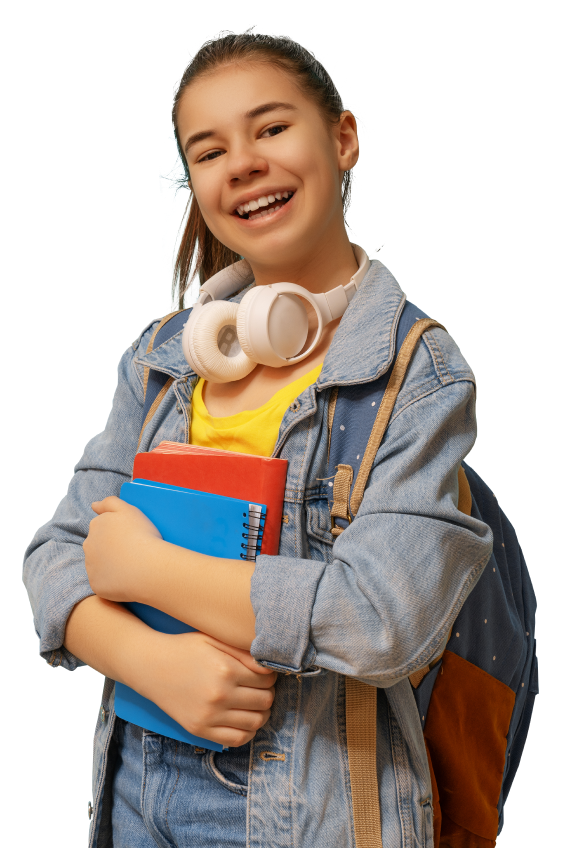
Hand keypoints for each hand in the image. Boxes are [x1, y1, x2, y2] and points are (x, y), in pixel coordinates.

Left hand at [84, 496, 162, 602]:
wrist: (148, 567)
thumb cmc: (142, 535)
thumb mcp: (128, 509)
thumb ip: (109, 503)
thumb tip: (94, 505)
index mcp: (96, 526)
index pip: (103, 528)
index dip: (117, 533)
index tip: (130, 538)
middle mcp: (89, 545)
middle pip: (99, 546)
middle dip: (111, 549)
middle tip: (132, 552)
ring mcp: (91, 566)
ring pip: (100, 565)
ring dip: (111, 565)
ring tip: (132, 566)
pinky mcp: (96, 584)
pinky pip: (104, 582)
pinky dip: (114, 582)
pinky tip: (128, 579)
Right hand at [137, 630, 278, 748]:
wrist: (150, 666)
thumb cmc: (185, 649)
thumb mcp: (214, 640)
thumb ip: (243, 653)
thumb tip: (270, 668)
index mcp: (225, 670)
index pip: (267, 680)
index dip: (270, 676)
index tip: (264, 674)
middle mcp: (219, 695)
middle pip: (265, 701)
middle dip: (268, 693)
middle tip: (261, 688)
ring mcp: (209, 716)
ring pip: (255, 722)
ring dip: (261, 713)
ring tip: (254, 703)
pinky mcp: (199, 730)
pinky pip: (237, 739)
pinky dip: (248, 731)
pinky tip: (244, 719)